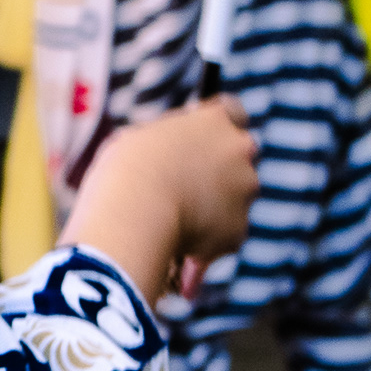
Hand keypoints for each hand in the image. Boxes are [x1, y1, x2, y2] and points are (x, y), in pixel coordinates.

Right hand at [62, 99, 257, 304]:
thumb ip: (168, 146)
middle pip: (235, 161)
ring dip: (209, 214)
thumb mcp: (139, 141)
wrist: (136, 211)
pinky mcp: (239, 230)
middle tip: (183, 192)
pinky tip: (175, 258)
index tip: (203, 143)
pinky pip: (221, 238)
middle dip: (217, 177)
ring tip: (168, 230)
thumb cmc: (127, 169)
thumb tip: (168, 161)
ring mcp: (244, 190)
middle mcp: (239, 150)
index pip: (232, 112)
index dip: (218, 130)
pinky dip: (204, 248)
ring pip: (230, 202)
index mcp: (214, 120)